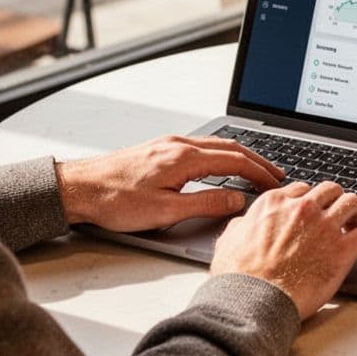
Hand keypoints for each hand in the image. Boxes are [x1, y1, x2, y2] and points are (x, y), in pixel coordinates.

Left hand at [54, 135, 284, 231]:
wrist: (79, 188)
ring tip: (256, 169)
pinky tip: (222, 165)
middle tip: (276, 174)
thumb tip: (237, 201)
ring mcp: (168, 144)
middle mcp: (179, 144)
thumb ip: (205, 204)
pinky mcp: (160, 149)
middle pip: (230, 147)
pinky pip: (201, 147)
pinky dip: (222, 155)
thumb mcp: (165, 211)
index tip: (276, 183)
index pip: (236, 161)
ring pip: (216, 145)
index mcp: (184, 158)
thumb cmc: (114, 200)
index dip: (260, 173)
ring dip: (240, 156)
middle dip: (257, 161)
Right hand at [212, 181, 356, 318]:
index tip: (315, 210)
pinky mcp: (343, 249)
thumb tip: (243, 225)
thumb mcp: (228, 242)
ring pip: (352, 202)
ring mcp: (324, 226)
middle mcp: (302, 208)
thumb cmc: (240, 277)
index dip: (310, 200)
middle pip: (330, 190)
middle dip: (336, 200)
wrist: (255, 300)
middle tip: (339, 213)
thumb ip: (240, 227)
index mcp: (275, 203)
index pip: (301, 189)